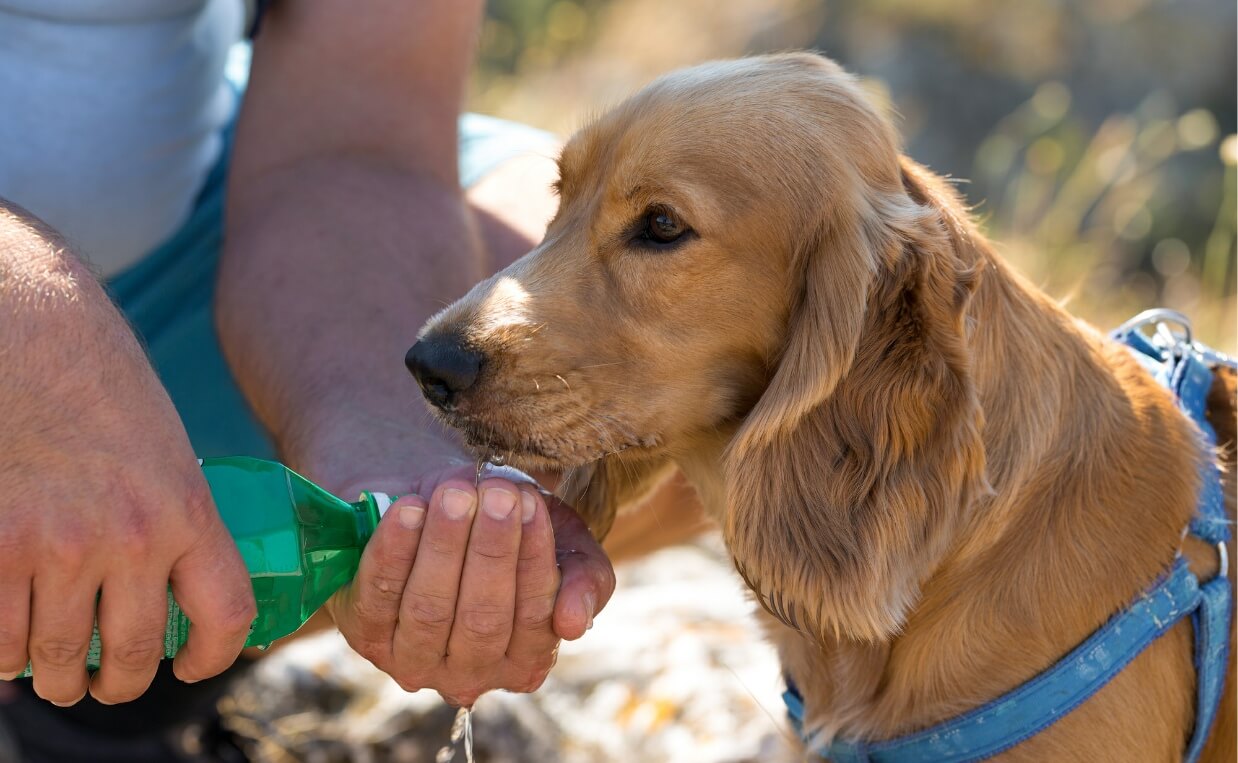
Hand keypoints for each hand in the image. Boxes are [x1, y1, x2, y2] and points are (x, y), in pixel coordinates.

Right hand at [0, 205, 255, 704]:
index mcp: (187, 509)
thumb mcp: (163, 449)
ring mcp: (54, 546)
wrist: (26, 329)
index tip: (192, 664)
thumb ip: (171, 520)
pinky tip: (6, 645)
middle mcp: (128, 537)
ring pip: (54, 656)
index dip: (212, 657)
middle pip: (129, 653)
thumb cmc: (96, 382)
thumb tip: (170, 588)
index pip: (224, 613)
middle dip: (117, 682)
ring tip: (51, 669)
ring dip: (52, 675)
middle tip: (105, 681)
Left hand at [325, 463, 614, 706]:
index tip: (531, 505)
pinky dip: (393, 551)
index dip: (533, 562)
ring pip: (429, 610)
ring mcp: (413, 661)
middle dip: (490, 552)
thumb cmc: (510, 531)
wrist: (442, 503)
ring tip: (455, 494)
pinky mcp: (365, 636)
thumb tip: (572, 623)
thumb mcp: (562, 545)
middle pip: (481, 619)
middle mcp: (469, 675)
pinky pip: (378, 596)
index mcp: (524, 662)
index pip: (534, 620)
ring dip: (443, 548)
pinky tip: (409, 509)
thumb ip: (585, 579)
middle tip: (497, 494)